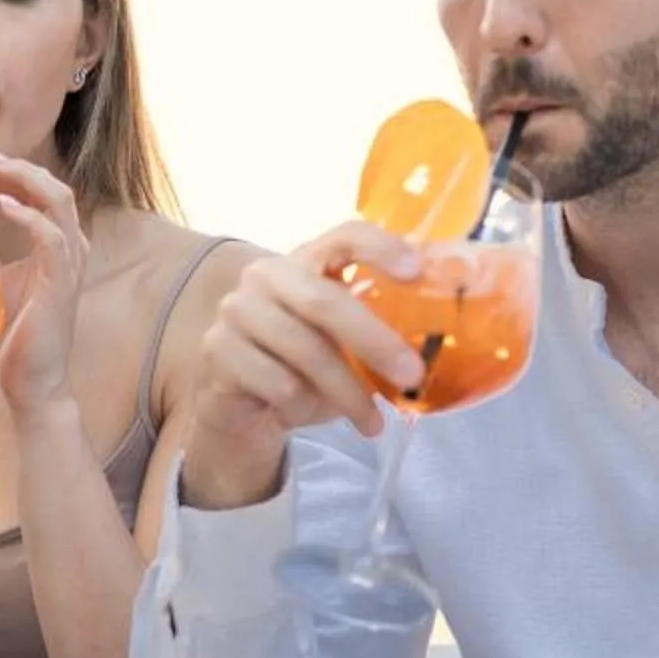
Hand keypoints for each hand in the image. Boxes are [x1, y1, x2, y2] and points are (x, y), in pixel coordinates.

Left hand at [0, 152, 87, 415]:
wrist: (33, 385)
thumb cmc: (14, 338)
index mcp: (55, 243)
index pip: (35, 190)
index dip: (3, 170)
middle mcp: (69, 247)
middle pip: (49, 185)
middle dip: (11, 165)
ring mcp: (70, 264)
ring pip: (57, 200)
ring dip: (18, 179)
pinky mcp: (62, 283)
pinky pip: (52, 236)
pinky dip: (27, 214)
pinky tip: (1, 204)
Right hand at [185, 222, 423, 507]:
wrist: (239, 400)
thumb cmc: (304, 364)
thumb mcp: (342, 341)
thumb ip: (377, 328)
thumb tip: (440, 346)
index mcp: (306, 259)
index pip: (345, 235)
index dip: (381, 247)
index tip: (416, 271)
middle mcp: (266, 276)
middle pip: (325, 302)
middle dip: (374, 342)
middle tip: (412, 376)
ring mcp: (237, 310)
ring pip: (305, 353)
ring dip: (348, 395)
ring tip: (372, 423)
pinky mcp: (218, 350)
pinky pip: (277, 383)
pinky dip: (303, 406)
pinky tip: (309, 415)